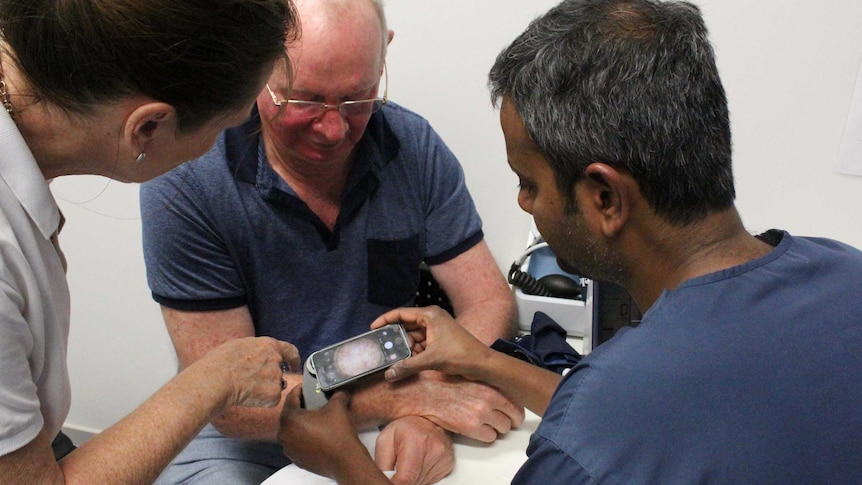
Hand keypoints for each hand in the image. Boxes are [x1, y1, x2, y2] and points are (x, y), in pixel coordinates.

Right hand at [200, 336, 299, 408]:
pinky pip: (270, 400)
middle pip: (278, 371)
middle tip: (252, 383)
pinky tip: (247, 397)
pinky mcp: (274, 394)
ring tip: (245, 388)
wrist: (216, 380)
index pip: (290, 351)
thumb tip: (257, 354)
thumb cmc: (220, 362)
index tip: (294, 366)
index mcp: (269, 345)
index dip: (293, 360)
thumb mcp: (240, 345)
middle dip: (269, 378)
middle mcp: (277, 361)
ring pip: (274, 386)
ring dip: (264, 389)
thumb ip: (256, 349)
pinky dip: (261, 401)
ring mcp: (277, 378)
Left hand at [279, 387, 389, 483]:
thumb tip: (340, 389)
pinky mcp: (296, 459)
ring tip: (312, 418)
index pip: (290, 399)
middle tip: (309, 401)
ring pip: (290, 430)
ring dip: (299, 423)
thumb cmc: (338, 432)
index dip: (298, 390)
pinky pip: (295, 443)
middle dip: (298, 407)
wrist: (345, 460)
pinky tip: (313, 434)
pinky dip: (301, 437)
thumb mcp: (338, 406)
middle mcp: (284, 434)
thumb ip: (337, 394)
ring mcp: (289, 449)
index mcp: (290, 419)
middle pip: (288, 415)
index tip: (304, 387)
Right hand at [370, 306, 493, 382]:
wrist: (482, 364)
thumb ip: (407, 366)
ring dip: (404, 347)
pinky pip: (420, 344)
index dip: (385, 320)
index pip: (401, 313)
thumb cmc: (461, 354)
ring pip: (413, 337)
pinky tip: (406, 362)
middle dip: (395, 338)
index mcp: (430, 315)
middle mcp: (432, 319)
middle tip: (381, 348)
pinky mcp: (439, 340)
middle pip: (406, 325)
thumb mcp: (431, 360)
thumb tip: (389, 374)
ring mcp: (436, 330)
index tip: (373, 328)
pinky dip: (413, 352)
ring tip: (392, 358)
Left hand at [375, 417, 453, 484]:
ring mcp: (443, 456)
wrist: (423, 419)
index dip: (395, 483)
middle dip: (403, 478)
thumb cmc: (403, 428)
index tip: (392, 479)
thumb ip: (382, 465)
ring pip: (421, 482)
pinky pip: (430, 479)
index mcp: (416, 441)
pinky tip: (419, 461)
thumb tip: (386, 482)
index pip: (405, 479)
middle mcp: (434, 448)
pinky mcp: (448, 462)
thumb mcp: (384, 441)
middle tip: (400, 464)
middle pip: (413, 482)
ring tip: (410, 460)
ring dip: (413, 476)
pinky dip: (422, 474)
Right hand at [381, 371, 524, 442]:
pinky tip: (474, 428)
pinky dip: (484, 436)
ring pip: (503, 429)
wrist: (424, 392)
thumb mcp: (469, 376)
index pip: (517, 403)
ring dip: (495, 428)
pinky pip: (490, 438)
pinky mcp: (471, 427)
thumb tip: (502, 393)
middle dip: (507, 421)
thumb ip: (487, 384)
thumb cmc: (443, 381)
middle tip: (498, 421)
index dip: (515, 411)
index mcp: (490, 384)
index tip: (512, 414)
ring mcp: (481, 413)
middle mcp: (489, 398)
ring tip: (483, 423)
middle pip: (513, 418)